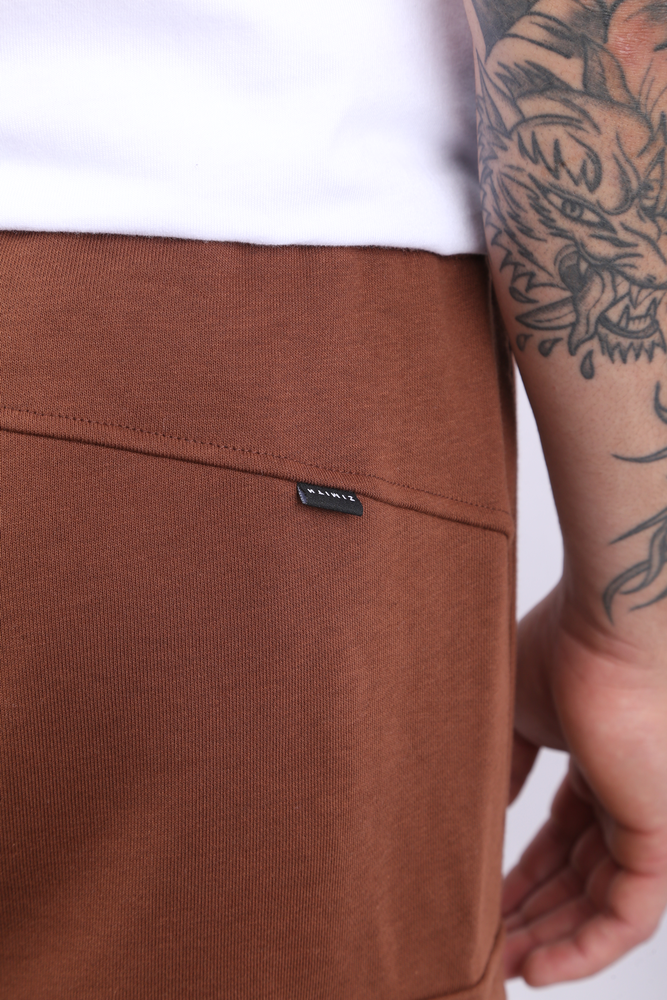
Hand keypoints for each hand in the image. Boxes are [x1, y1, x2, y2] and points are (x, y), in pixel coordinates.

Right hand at [503, 581, 666, 984]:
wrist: (602, 627)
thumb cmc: (560, 651)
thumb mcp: (514, 717)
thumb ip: (504, 767)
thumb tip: (483, 809)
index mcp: (597, 766)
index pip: (563, 840)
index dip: (525, 876)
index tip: (486, 901)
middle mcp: (626, 796)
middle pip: (580, 877)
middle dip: (536, 915)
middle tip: (491, 945)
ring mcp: (647, 818)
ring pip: (603, 905)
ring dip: (555, 942)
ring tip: (506, 967)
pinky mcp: (660, 836)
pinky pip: (628, 916)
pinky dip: (585, 950)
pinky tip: (540, 968)